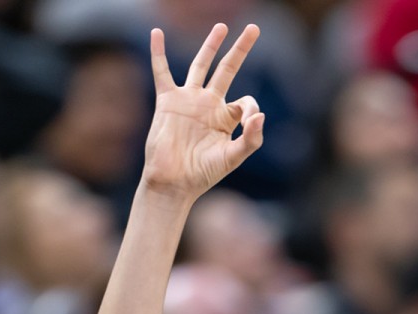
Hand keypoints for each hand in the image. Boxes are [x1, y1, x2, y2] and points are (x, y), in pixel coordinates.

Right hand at [142, 24, 264, 201]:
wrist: (173, 182)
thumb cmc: (203, 174)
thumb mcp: (233, 158)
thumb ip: (251, 139)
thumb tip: (260, 115)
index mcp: (226, 118)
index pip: (246, 101)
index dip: (252, 107)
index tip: (249, 120)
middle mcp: (209, 105)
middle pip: (227, 70)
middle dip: (240, 50)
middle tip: (253, 29)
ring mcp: (189, 100)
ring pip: (200, 65)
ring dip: (211, 45)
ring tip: (222, 27)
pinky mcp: (168, 101)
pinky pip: (162, 72)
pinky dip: (158, 52)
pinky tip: (157, 33)